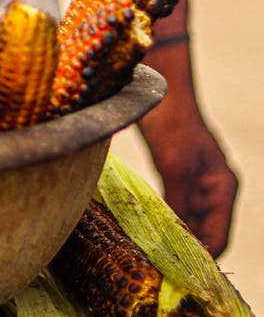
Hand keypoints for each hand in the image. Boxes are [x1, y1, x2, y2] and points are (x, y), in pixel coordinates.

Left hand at [137, 65, 238, 256]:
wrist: (158, 92)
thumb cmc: (171, 124)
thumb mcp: (174, 166)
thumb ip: (176, 200)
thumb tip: (173, 235)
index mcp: (221, 188)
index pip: (218, 237)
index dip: (201, 257)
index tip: (177, 273)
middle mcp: (212, 189)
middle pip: (203, 232)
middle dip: (184, 250)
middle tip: (157, 268)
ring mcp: (194, 183)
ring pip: (186, 222)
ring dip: (170, 237)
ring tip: (149, 254)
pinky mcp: (174, 176)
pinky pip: (171, 208)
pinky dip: (161, 220)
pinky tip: (143, 230)